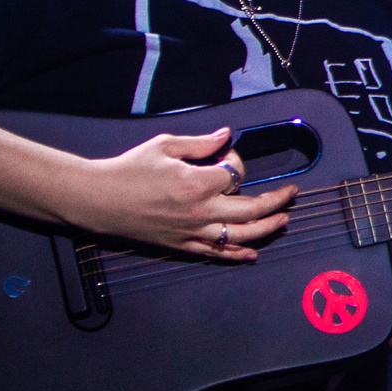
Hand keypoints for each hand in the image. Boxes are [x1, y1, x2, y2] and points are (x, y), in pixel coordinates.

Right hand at [63, 127, 295, 259]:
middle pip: (250, 209)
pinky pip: (217, 252)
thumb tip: (226, 136)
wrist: (100, 199)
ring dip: (267, 228)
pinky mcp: (182, 244)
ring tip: (283, 220)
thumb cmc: (129, 169)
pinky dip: (237, 255)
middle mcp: (199, 211)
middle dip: (276, 201)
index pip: (235, 174)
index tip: (229, 157)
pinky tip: (253, 253)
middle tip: (291, 194)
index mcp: (196, 182)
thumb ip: (201, 142)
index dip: (237, 163)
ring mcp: (192, 231)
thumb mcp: (165, 145)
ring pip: (240, 235)